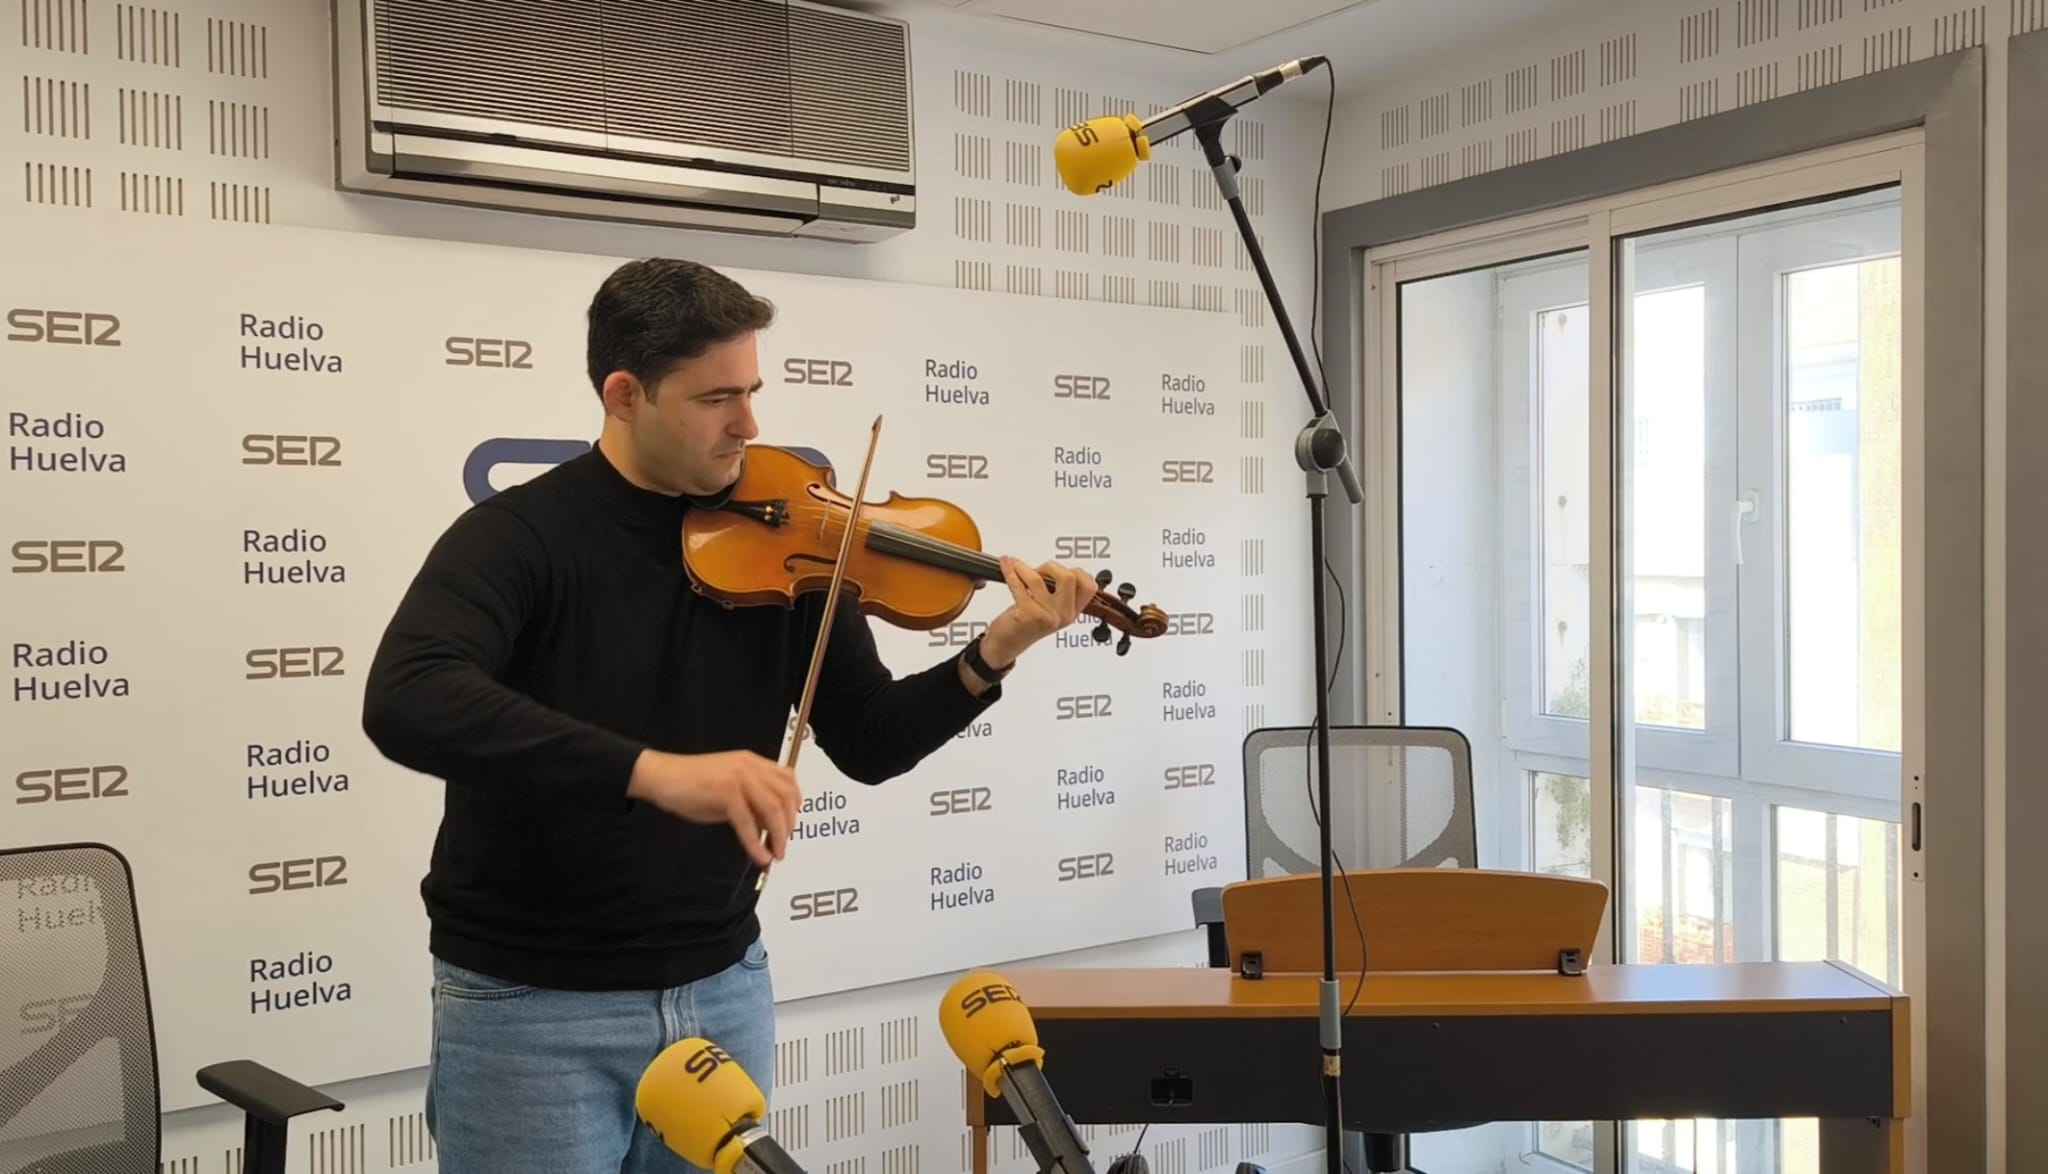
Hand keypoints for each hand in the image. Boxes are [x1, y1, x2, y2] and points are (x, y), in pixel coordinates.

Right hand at [625, 749, 799, 866]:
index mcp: (752, 762)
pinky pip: (748, 822)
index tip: (790, 827)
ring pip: (772, 809)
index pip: (788, 780)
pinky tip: (758, 856)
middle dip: (789, 825)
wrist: (661, 777)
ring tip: (775, 855)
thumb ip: (751, 802)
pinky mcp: (725, 791)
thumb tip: (770, 826)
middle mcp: (749, 766)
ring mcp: (738, 777)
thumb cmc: (691, 785)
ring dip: (778, 836)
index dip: (794, 805)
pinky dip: (756, 843)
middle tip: (783, 846)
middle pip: (785, 796)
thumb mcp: (728, 791)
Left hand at [981, 557, 1094, 666]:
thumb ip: (1057, 591)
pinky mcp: (1029, 615)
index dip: (1077, 572)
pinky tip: (1006, 567)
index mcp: (1072, 612)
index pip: (1089, 586)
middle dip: (1051, 567)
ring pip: (1038, 579)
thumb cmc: (1024, 624)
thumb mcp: (1048, 609)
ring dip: (1023, 568)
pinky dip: (1010, 572)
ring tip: (1015, 566)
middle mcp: (1064, 614)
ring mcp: (1048, 616)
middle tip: (1038, 570)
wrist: (1006, 645)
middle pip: (1070, 577)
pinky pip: (1019, 585)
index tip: (1060, 569)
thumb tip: (1050, 566)